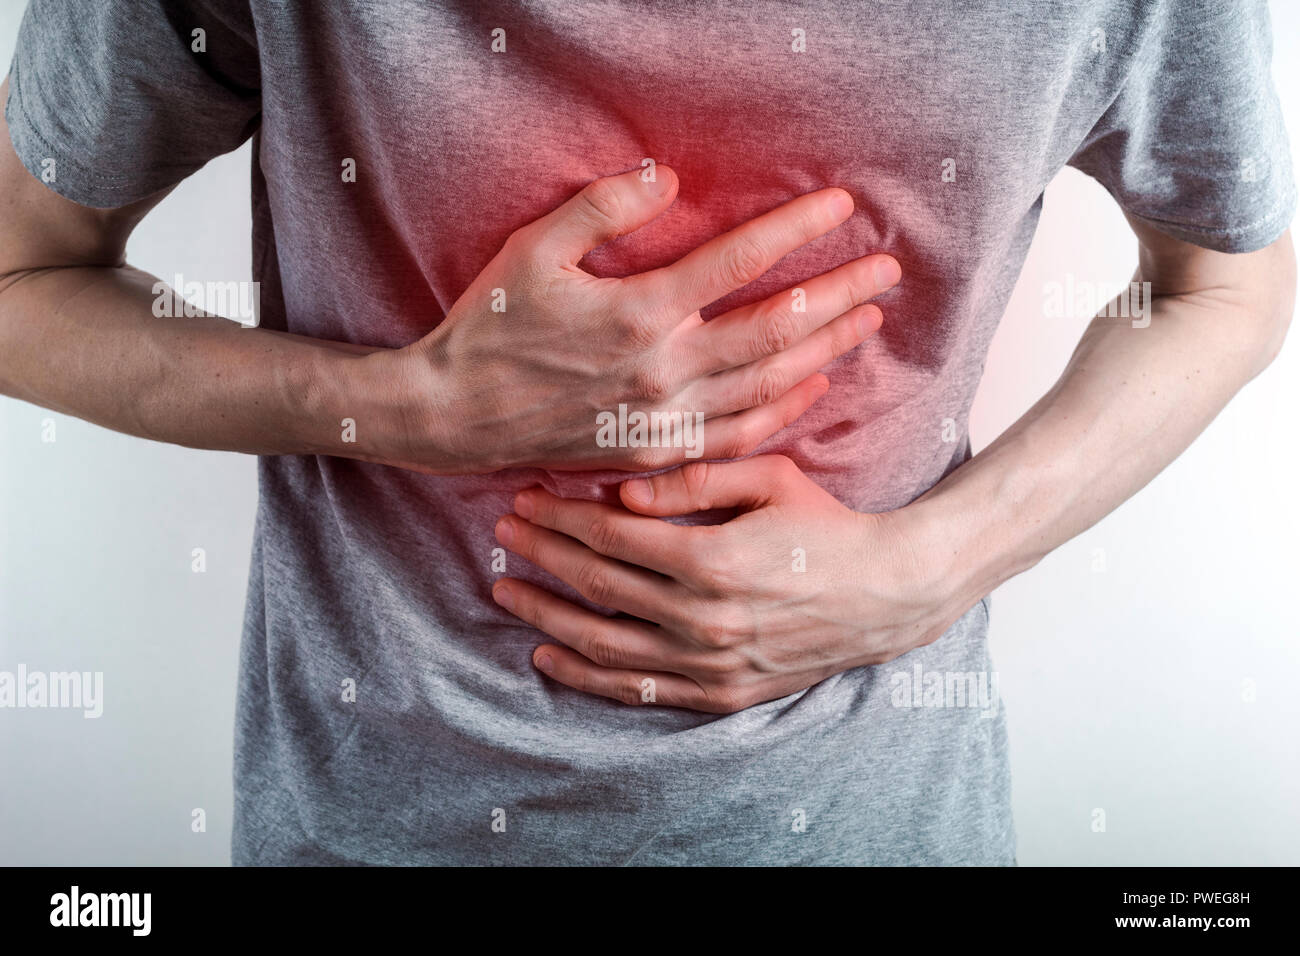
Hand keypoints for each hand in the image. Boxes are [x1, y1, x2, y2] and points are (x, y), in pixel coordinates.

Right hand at [379, 166, 898, 472]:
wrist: (452, 415)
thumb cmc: (490, 325)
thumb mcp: (533, 248)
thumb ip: (603, 206)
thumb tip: (671, 176)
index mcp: (636, 311)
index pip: (737, 261)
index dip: (796, 229)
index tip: (841, 206)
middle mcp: (662, 368)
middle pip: (775, 327)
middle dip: (839, 293)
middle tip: (889, 268)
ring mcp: (663, 417)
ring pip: (767, 383)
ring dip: (826, 349)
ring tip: (869, 319)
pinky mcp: (657, 452)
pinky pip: (737, 434)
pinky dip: (783, 409)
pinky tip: (813, 385)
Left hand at [491, 455, 968, 712]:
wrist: (885, 594)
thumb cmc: (824, 526)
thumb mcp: (769, 479)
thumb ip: (694, 481)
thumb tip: (622, 490)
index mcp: (710, 558)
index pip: (609, 535)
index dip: (559, 516)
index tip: (524, 499)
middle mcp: (701, 617)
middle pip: (595, 584)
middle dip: (540, 554)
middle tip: (503, 532)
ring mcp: (708, 663)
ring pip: (602, 643)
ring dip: (546, 615)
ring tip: (506, 590)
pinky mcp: (718, 693)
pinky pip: (636, 691)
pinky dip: (585, 676)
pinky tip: (548, 656)